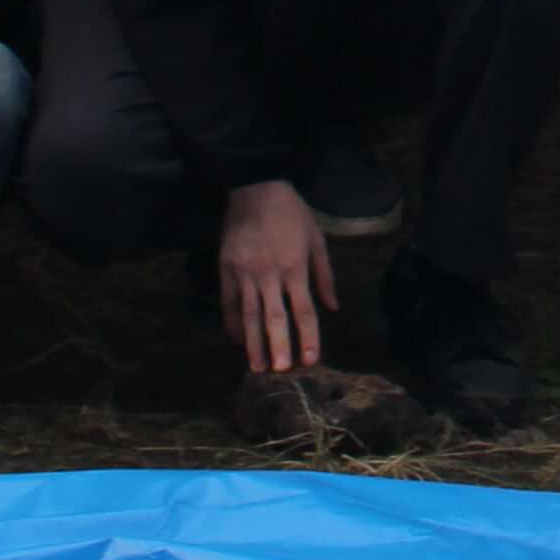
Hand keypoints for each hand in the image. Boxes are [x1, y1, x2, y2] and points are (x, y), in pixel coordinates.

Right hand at [217, 176, 332, 375]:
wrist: (256, 187)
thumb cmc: (291, 213)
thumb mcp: (316, 239)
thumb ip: (324, 275)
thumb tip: (333, 308)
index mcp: (295, 268)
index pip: (304, 311)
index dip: (308, 337)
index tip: (310, 360)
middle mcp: (270, 274)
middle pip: (275, 318)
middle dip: (278, 347)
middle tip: (280, 372)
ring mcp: (245, 273)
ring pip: (250, 315)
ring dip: (253, 343)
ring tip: (256, 367)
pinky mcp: (226, 269)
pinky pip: (229, 302)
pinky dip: (232, 323)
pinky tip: (236, 340)